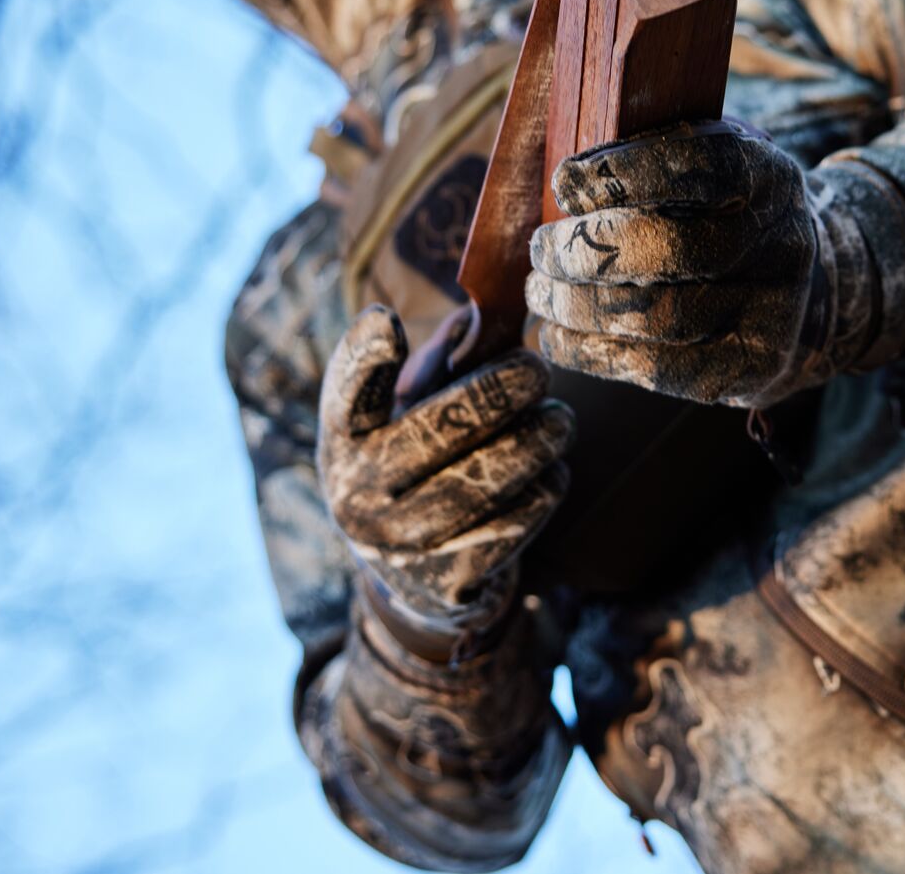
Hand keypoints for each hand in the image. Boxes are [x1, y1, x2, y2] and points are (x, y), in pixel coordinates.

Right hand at [317, 306, 573, 639]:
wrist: (412, 574)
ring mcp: (400, 545)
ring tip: (560, 419)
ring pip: (482, 481)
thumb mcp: (407, 412)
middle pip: (435, 432)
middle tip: (538, 368)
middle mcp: (358, 494)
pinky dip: (542, 489)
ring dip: (534, 441)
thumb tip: (492, 324)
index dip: (362, 359)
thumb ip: (439, 364)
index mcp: (344, 440)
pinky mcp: (446, 582)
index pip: (345, 395)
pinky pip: (511, 525)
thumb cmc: (417, 458)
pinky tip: (552, 469)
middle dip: (496, 393)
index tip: (386, 322)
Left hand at [526, 122, 830, 407]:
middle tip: (542, 248)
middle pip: (673, 248)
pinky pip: (654, 369)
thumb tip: (566, 181)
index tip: (565, 182)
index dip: (625, 172)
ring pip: (657, 316)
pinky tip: (554, 334)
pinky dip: (588, 351)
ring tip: (539, 291)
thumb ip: (655, 159)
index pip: (701, 167)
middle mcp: (780, 246)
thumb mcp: (710, 171)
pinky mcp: (746, 371)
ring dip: (577, 305)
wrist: (807, 295)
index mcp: (768, 178)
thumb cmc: (726, 219)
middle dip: (587, 249)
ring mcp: (769, 315)